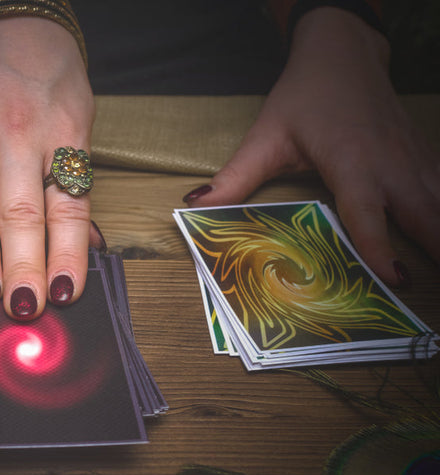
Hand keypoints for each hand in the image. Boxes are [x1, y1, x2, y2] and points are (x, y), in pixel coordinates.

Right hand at [0, 17, 94, 318]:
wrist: (0, 15)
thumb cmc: (49, 70)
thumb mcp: (80, 113)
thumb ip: (75, 175)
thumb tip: (82, 240)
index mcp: (61, 128)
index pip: (66, 203)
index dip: (66, 252)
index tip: (65, 292)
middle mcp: (16, 130)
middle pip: (18, 210)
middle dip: (22, 264)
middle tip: (24, 309)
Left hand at [183, 7, 439, 286]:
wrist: (342, 53)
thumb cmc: (304, 96)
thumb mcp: (265, 137)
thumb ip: (235, 177)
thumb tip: (195, 205)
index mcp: (352, 161)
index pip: (367, 212)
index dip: (380, 247)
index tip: (396, 278)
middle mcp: (390, 164)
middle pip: (425, 214)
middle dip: (437, 247)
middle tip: (428, 287)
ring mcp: (412, 159)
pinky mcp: (422, 156)